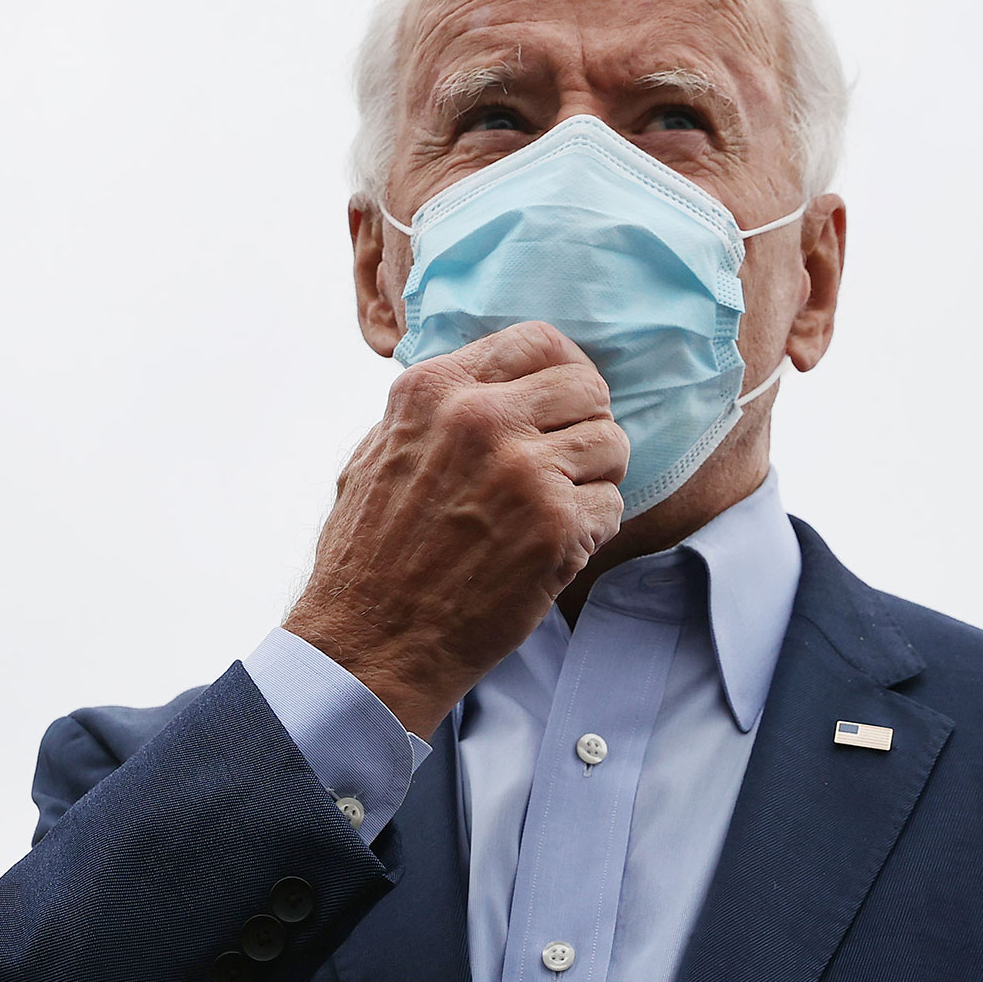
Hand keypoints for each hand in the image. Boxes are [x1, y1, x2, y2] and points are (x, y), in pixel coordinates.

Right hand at [283, 321, 627, 737]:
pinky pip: (613, 505)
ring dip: (594, 479)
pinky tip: (551, 549)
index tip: (562, 404)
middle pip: (588, 387)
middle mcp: (483, 417)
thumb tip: (497, 382)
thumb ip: (440, 408)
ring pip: (612, 444)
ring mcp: (524, 470)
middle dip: (587, 425)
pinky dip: (591, 530)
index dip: (564, 372)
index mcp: (438, 389)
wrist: (369, 640)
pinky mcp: (556, 525)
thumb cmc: (369, 553)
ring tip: (556, 509)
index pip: (539, 341)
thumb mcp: (380, 450)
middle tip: (568, 463)